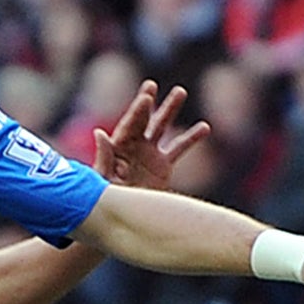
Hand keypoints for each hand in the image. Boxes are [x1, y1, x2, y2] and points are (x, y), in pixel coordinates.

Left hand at [93, 80, 209, 190]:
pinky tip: (205, 127)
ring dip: (169, 110)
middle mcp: (133, 147)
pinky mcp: (163, 166)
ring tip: (179, 91)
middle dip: (148, 104)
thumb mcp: (103, 181)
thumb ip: (104, 158)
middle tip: (151, 85)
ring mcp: (149, 154)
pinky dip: (191, 138)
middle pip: (142, 121)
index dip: (137, 112)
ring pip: (161, 128)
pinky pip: (179, 149)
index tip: (146, 97)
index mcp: (117, 149)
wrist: (124, 218)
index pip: (128, 126)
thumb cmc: (107, 201)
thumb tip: (99, 132)